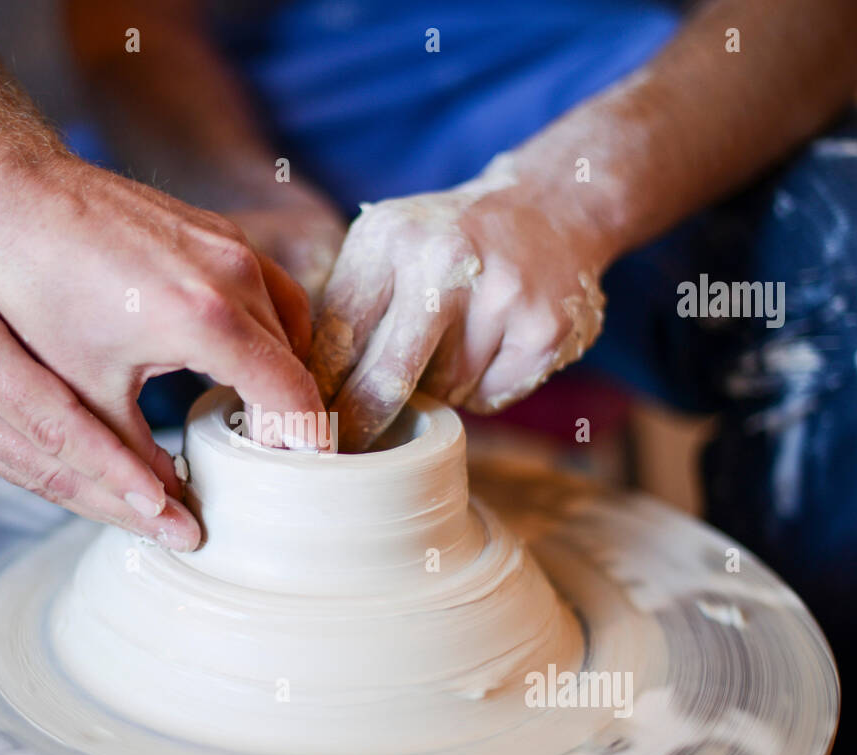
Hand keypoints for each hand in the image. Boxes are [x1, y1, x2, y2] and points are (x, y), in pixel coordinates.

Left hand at [0, 157, 327, 472]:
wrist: (15, 194)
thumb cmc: (39, 289)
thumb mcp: (88, 390)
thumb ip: (136, 457)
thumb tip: (166, 511)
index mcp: (208, 320)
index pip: (292, 396)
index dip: (300, 444)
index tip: (285, 475)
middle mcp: (235, 276)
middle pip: (298, 364)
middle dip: (289, 415)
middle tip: (264, 457)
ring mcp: (233, 245)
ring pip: (291, 325)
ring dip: (281, 370)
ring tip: (251, 411)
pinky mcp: (220, 229)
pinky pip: (270, 289)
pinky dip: (268, 331)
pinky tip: (234, 356)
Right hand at [0, 195, 200, 548]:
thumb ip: (32, 309)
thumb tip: (117, 344)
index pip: (57, 427)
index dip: (114, 470)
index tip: (166, 502)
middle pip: (54, 473)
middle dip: (125, 511)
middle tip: (188, 538)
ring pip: (37, 478)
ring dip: (101, 508)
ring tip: (160, 528)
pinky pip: (11, 465)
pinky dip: (63, 486)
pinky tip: (102, 497)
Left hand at [308, 155, 612, 450]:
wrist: (549, 206)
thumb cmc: (445, 241)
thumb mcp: (387, 244)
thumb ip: (348, 305)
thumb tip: (306, 393)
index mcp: (390, 238)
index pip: (340, 337)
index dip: (321, 391)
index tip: (308, 426)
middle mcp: (444, 262)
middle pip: (386, 377)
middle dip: (361, 422)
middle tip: (348, 446)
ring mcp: (501, 297)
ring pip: (444, 391)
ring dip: (438, 389)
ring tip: (454, 342)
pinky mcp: (544, 330)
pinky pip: (489, 396)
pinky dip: (482, 388)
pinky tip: (492, 345)